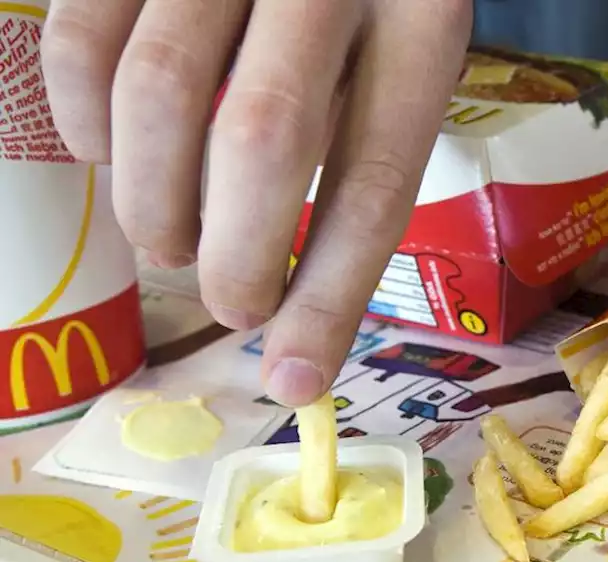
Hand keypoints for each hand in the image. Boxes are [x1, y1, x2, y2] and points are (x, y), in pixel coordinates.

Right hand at [41, 0, 471, 405]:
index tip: (296, 377)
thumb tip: (303, 303)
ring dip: (151, 200)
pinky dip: (81, 117)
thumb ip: (364, 135)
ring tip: (168, 241)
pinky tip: (103, 153)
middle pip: (264, 141)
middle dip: (232, 256)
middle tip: (227, 301)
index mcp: (423, 13)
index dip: (330, 294)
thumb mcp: (407, 40)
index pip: (374, 175)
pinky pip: (84, 35)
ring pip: (161, 93)